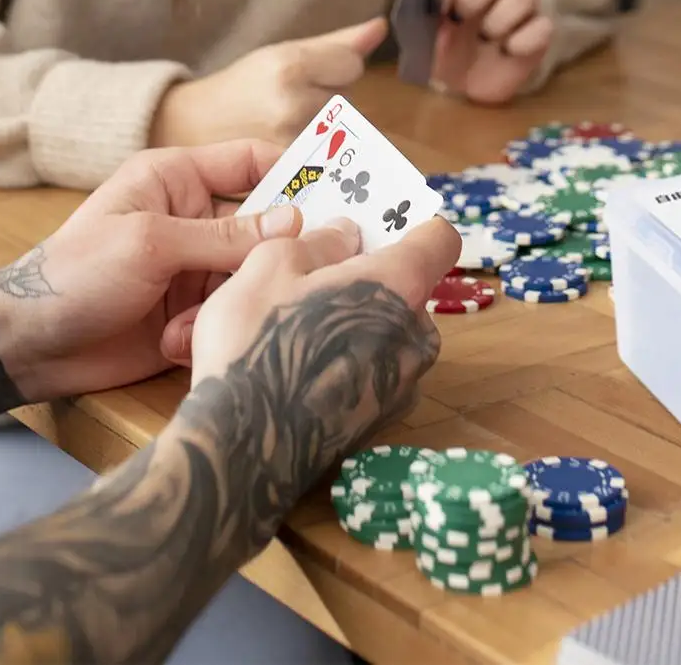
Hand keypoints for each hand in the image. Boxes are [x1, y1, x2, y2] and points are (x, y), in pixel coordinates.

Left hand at [0, 141, 304, 403]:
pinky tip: (178, 339)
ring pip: (252, 268)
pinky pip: (231, 307)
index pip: (252, 160)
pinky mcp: (194, 309)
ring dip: (237, 292)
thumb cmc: (75, 274)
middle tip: (326, 255)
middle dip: (282, 242)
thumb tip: (296, 222)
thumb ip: (226, 234)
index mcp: (179, 179)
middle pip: (264, 219)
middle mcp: (195, 216)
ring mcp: (196, 264)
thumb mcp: (151, 243)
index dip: (294, 170)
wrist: (26, 348)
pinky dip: (213, 323)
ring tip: (208, 313)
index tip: (339, 187)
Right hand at [151, 18, 387, 150]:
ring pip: (342, 130)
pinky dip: (317, 155)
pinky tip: (289, 147)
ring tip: (287, 124)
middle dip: (328, 100)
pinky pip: (328, 158)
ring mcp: (292, 143)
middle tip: (289, 103)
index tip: (304, 76)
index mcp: (291, 67)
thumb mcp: (285, 54)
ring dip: (326, 130)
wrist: (192, 125)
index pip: (352, 66)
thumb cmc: (244, 86)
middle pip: (348, 100)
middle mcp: (293, 105)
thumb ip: (339, 43)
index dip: (334, 70)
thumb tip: (381, 25)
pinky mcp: (288, 173)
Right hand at [188, 215, 459, 447]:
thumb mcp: (271, 266)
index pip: (440, 238)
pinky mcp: (381, 423)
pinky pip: (373, 375)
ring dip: (355, 326)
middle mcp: (419, 336)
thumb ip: (320, 242)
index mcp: (403, 286)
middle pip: (408, 289)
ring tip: (297, 332)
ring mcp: (404, 385)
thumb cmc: (257, 345)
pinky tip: (299, 375)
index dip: (413, 225)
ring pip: (388, 335)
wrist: (240, 455)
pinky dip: (347, 366)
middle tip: (317, 281)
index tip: (378, 226)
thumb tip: (349, 235)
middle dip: (370, 281)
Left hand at [427, 0, 553, 102]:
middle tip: (459, 20)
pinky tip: (507, 51)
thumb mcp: (422, 42)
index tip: (436, 3)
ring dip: (499, 19)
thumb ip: (424, 29)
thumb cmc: (442, 50)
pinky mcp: (540, 32)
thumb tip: (443, 27)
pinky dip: (524, 41)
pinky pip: (544, 26)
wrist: (466, 85)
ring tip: (484, 38)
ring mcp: (522, 5)